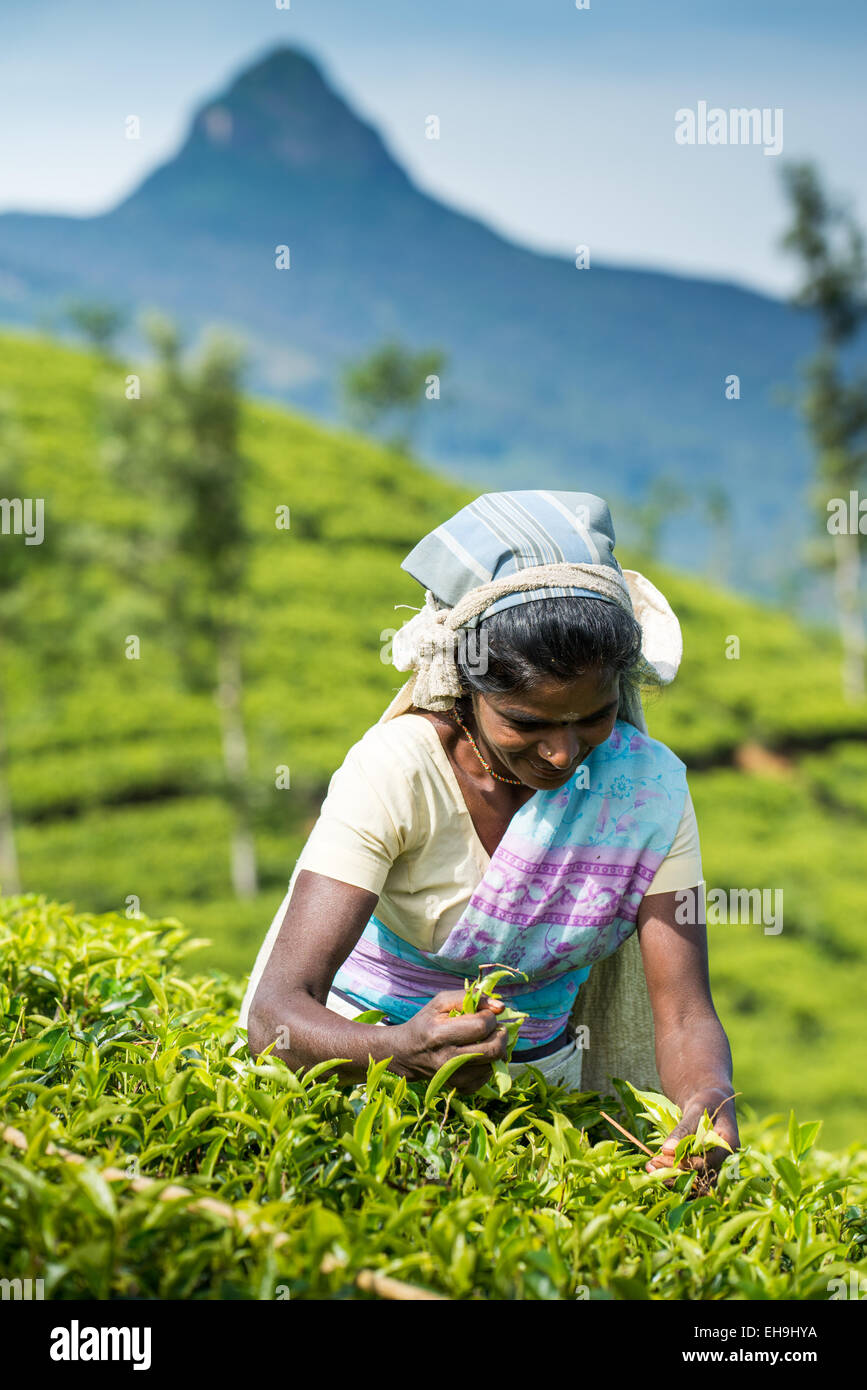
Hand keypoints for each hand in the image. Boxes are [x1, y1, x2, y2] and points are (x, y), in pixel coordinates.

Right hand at [391, 990, 509, 1092]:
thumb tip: (500, 1007)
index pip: (481, 1026)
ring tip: (485, 1039)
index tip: (483, 1013)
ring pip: (495, 1062)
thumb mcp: (441, 1002)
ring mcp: (456, 1077)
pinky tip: (478, 1054)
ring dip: (497, 1047)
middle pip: (494, 1048)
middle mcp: (448, 1060)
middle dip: (500, 1033)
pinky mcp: (463, 1088)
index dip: (489, 1016)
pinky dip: (490, 1062)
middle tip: (493, 1027)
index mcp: (439, 1034)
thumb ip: (470, 997)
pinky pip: (490, 1074)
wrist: (408, 1053)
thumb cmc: (427, 1022)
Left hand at [644, 1087, 739, 1180]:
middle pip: (700, 1178)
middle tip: (651, 1166)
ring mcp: (715, 1167)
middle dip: (674, 1175)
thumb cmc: (706, 1102)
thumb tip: (666, 1150)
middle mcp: (724, 1162)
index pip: (706, 1163)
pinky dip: (673, 1176)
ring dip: (672, 1179)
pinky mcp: (705, 1168)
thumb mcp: (696, 1110)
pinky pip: (690, 1178)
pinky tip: (656, 1169)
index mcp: (728, 1146)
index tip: (659, 1157)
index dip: (683, 1164)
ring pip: (695, 1182)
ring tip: (649, 1169)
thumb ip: (683, 1130)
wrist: (712, 1103)